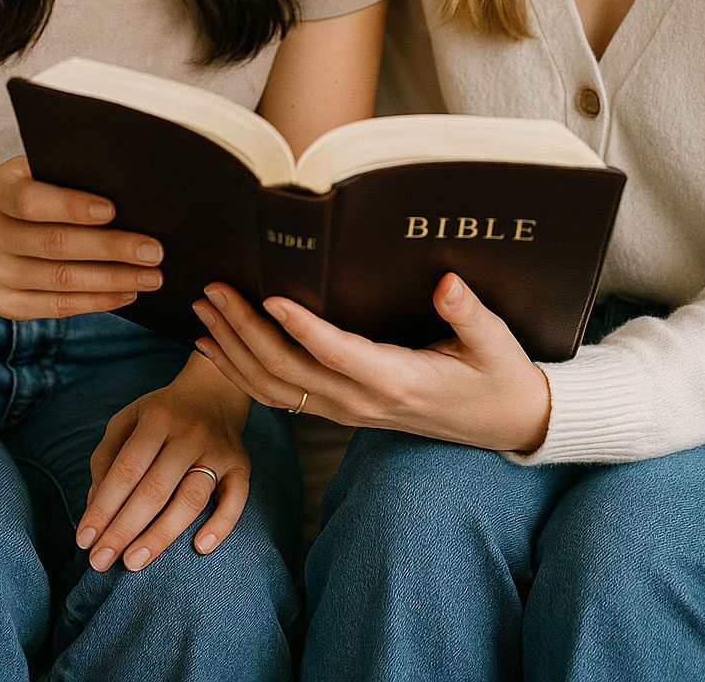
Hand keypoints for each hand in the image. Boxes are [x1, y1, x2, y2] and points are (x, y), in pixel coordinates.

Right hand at [0, 155, 162, 319]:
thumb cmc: (25, 196)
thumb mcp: (32, 175)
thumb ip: (67, 176)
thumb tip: (126, 187)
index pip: (31, 201)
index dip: (71, 206)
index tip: (112, 210)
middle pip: (54, 244)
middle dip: (110, 248)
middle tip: (153, 250)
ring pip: (62, 280)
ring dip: (113, 280)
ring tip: (151, 276)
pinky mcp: (5, 304)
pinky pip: (58, 306)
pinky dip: (97, 301)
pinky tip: (126, 293)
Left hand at [78, 356, 253, 571]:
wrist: (213, 392)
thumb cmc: (160, 415)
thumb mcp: (126, 421)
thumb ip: (106, 459)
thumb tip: (95, 508)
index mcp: (157, 419)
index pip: (126, 470)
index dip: (103, 507)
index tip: (83, 540)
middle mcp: (190, 433)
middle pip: (155, 489)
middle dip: (124, 529)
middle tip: (101, 561)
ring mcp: (218, 450)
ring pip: (191, 499)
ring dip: (161, 535)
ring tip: (134, 561)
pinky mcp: (241, 465)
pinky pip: (236, 500)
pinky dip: (221, 525)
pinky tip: (200, 547)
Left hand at [191, 275, 553, 454]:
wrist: (503, 423)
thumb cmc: (498, 376)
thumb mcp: (495, 343)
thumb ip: (468, 314)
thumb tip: (448, 282)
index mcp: (396, 380)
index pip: (336, 353)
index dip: (300, 327)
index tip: (267, 294)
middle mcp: (361, 401)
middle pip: (288, 370)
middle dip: (244, 330)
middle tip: (213, 290)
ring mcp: (346, 410)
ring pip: (273, 389)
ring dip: (232, 350)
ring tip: (201, 312)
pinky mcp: (339, 410)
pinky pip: (279, 398)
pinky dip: (241, 373)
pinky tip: (214, 349)